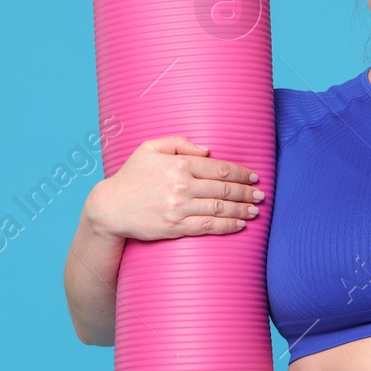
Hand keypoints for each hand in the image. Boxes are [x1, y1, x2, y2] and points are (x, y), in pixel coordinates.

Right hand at [85, 135, 262, 240]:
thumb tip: (208, 150)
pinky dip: (228, 226)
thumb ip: (179, 143)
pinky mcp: (175, 227)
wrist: (110, 208)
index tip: (254, 177)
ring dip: (242, 210)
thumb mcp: (149, 148)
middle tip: (260, 195)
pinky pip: (209, 227)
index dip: (240, 173)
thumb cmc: (131, 176)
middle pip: (224, 189)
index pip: (219, 169)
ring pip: (220, 209)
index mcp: (178, 164)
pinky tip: (239, 225)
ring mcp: (179, 208)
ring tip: (255, 211)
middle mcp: (181, 186)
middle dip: (246, 192)